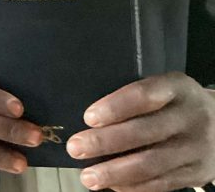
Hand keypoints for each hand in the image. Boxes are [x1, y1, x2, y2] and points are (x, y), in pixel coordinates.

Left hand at [66, 72, 214, 191]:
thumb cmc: (176, 104)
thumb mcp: (164, 90)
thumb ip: (134, 99)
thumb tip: (88, 121)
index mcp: (177, 88)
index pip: (144, 95)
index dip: (115, 107)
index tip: (88, 118)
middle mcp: (190, 117)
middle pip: (143, 132)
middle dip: (104, 142)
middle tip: (75, 148)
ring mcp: (196, 147)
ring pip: (151, 164)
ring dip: (114, 172)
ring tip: (87, 177)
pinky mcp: (197, 173)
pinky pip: (162, 183)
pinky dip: (133, 186)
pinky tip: (112, 185)